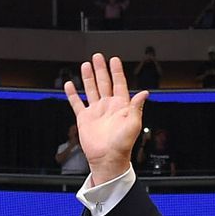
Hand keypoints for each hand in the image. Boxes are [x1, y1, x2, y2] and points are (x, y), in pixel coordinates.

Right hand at [63, 53, 147, 183]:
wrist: (107, 159)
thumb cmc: (122, 145)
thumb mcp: (134, 124)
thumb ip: (137, 107)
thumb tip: (144, 93)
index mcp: (121, 106)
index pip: (119, 83)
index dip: (116, 71)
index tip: (114, 60)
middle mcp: (108, 106)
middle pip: (104, 82)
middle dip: (101, 69)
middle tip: (97, 57)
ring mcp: (96, 111)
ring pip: (91, 89)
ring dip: (88, 77)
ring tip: (86, 65)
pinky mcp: (84, 118)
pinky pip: (77, 103)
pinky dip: (72, 94)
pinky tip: (70, 85)